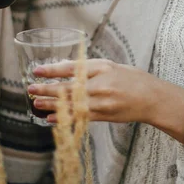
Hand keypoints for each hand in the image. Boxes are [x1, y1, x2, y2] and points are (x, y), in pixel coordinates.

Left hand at [29, 59, 183, 142]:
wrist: (153, 99)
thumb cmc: (132, 79)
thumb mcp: (110, 66)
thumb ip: (88, 67)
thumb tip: (63, 68)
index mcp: (103, 69)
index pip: (73, 69)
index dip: (53, 70)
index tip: (37, 71)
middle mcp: (101, 86)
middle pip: (69, 89)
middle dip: (47, 89)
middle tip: (30, 89)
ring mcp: (103, 103)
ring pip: (72, 105)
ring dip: (52, 105)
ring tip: (36, 103)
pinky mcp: (104, 116)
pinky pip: (79, 117)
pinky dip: (64, 117)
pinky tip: (50, 118)